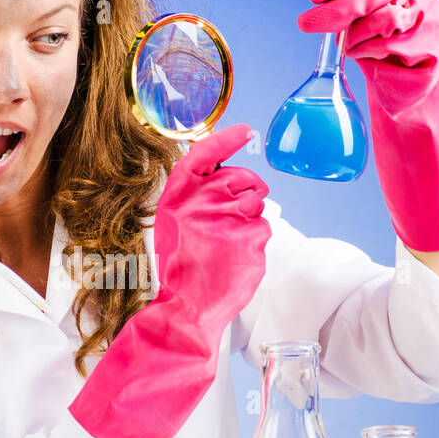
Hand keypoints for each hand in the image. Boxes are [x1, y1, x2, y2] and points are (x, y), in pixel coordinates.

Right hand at [154, 124, 270, 324]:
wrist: (187, 306)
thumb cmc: (182, 265)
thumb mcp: (174, 223)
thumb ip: (195, 196)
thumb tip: (223, 173)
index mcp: (177, 196)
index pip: (204, 153)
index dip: (226, 139)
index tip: (245, 131)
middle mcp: (200, 201)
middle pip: (241, 177)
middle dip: (247, 192)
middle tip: (231, 219)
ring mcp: (225, 218)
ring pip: (256, 203)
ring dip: (250, 219)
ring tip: (227, 242)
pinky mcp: (248, 237)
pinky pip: (264, 227)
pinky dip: (255, 241)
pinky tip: (236, 255)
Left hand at [297, 0, 438, 251]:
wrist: (415, 132)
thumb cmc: (385, 80)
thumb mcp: (358, 36)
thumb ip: (340, 2)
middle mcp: (428, 4)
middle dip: (337, 7)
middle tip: (308, 24)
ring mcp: (435, 34)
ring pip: (380, 20)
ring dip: (355, 38)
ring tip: (353, 56)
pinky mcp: (432, 65)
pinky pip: (389, 51)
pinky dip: (371, 59)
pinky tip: (369, 68)